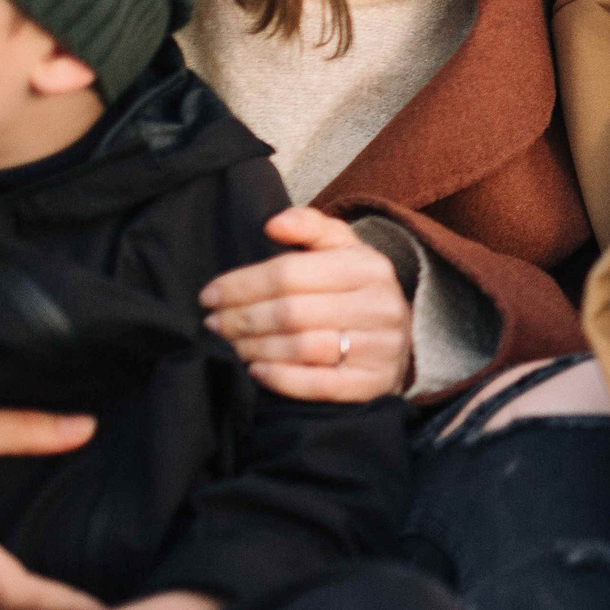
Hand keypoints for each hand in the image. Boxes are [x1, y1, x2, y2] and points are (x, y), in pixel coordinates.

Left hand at [201, 207, 412, 401]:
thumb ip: (309, 226)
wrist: (400, 338)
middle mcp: (380, 305)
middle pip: (292, 312)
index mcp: (367, 266)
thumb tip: (273, 224)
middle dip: (242, 319)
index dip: (242, 285)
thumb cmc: (355, 289)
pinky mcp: (374, 383)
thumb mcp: (341, 249)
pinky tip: (257, 370)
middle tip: (213, 324)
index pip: (290, 273)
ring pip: (303, 348)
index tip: (209, 295)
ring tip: (231, 345)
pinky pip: (320, 385)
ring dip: (256, 348)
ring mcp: (381, 347)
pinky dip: (281, 378)